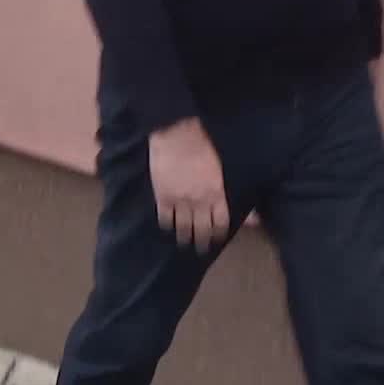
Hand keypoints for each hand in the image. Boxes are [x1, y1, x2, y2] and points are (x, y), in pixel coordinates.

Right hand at [148, 118, 228, 253]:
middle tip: (201, 249)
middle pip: (202, 229)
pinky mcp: (163, 197)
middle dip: (203, 241)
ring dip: (185, 237)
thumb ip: (218, 187)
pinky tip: (168, 227)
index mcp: (216, 192)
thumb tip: (220, 199)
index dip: (218, 233)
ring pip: (183, 227)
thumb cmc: (201, 145)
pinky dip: (167, 224)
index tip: (217, 238)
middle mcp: (199, 201)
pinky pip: (165, 218)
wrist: (178, 135)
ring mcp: (180, 201)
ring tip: (184, 242)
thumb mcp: (217, 167)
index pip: (220, 221)